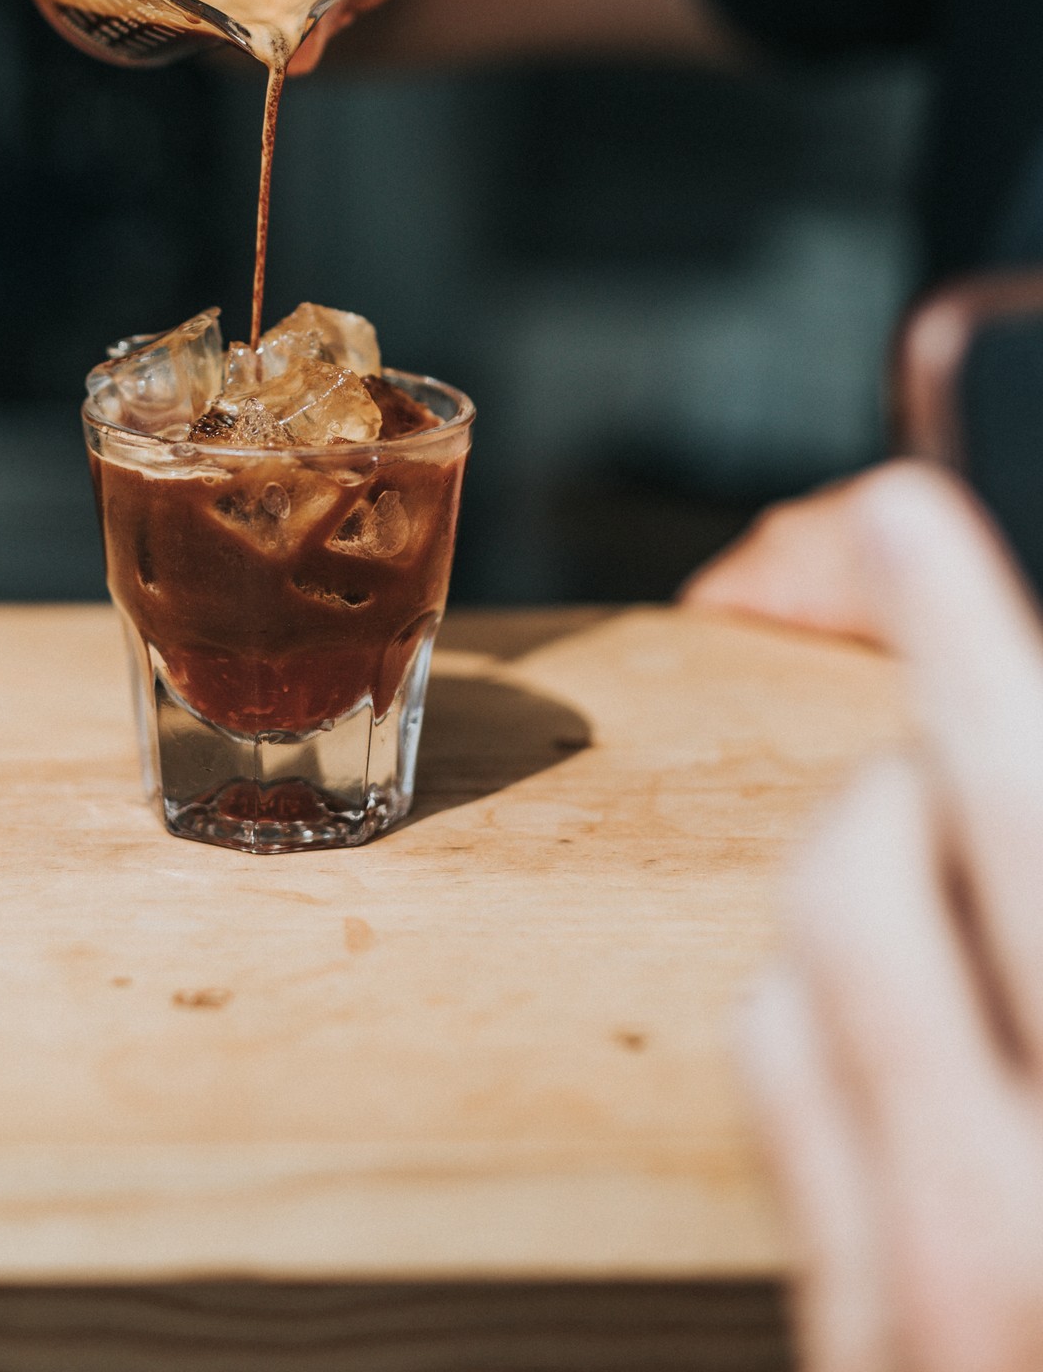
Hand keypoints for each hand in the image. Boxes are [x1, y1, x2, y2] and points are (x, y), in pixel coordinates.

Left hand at [692, 465, 1042, 1371]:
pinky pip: (784, 1093)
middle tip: (947, 647)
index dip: (964, 641)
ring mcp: (919, 1306)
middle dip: (913, 735)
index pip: (1034, 814)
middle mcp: (1024, 1221)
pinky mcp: (853, 1354)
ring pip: (802, 960)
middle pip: (874, 861)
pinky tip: (929, 1033)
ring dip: (878, 873)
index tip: (904, 514)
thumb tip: (1005, 810)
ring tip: (981, 887)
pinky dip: (835, 1011)